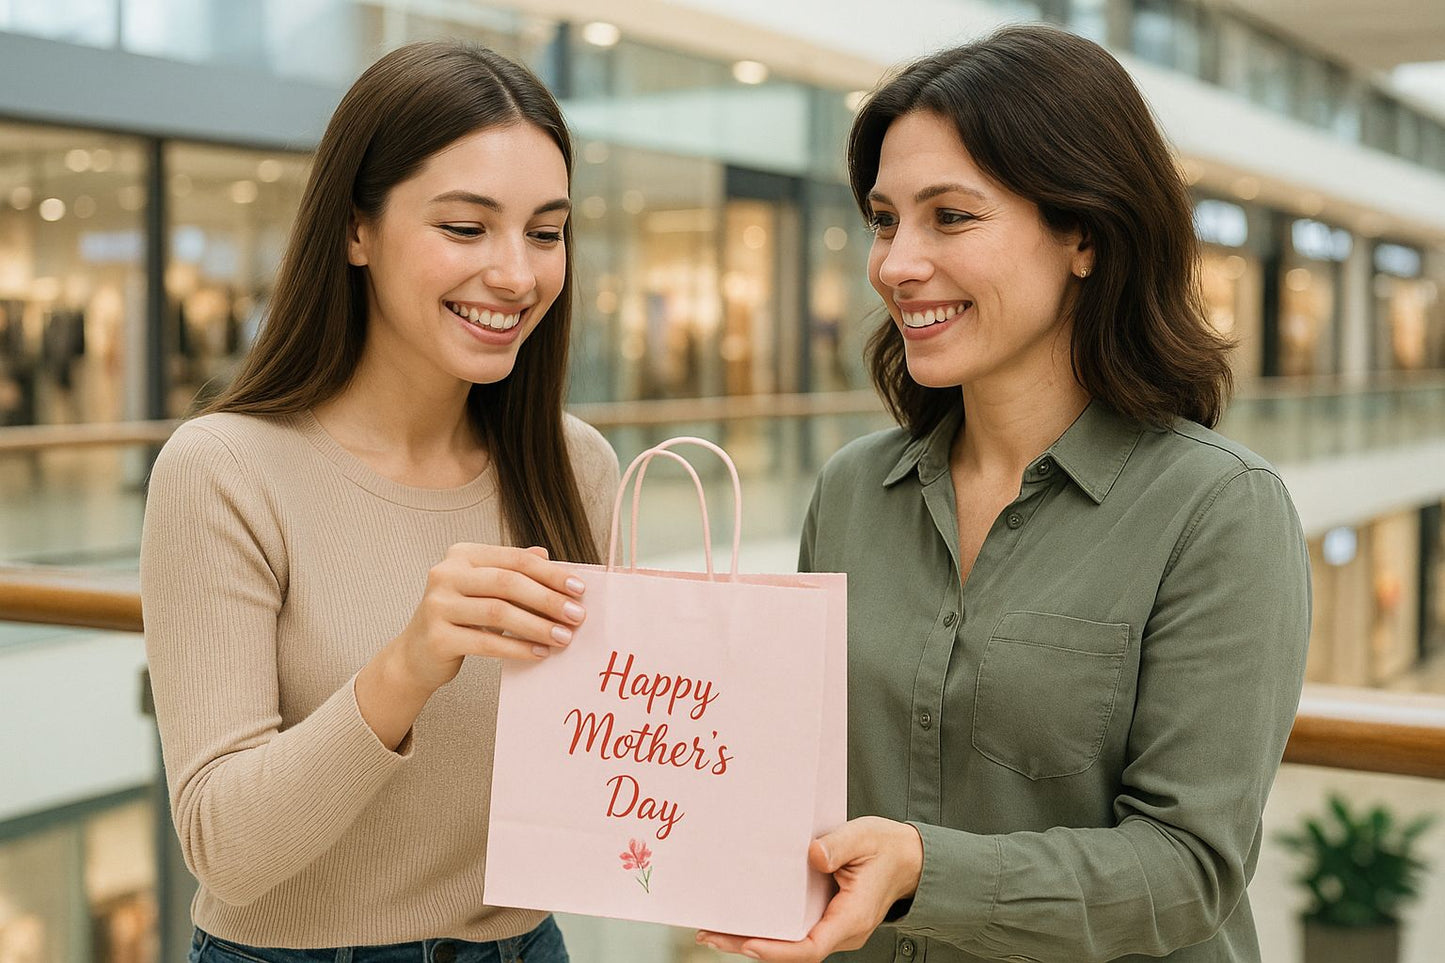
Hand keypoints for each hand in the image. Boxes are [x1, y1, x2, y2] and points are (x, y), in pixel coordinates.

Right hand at [390, 543, 587, 695]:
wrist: (416, 654)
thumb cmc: (458, 617)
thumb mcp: (483, 588)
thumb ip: (511, 570)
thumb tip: (547, 555)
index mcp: (461, 555)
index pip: (514, 559)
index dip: (550, 573)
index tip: (579, 589)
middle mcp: (446, 574)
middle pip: (508, 583)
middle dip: (548, 600)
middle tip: (577, 616)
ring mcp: (438, 605)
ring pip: (498, 613)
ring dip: (537, 626)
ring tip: (563, 637)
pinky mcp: (437, 637)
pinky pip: (486, 642)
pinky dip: (517, 648)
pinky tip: (539, 653)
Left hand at [697, 817, 923, 960]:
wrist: (908, 857)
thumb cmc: (887, 847)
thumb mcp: (864, 837)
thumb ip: (839, 846)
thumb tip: (813, 856)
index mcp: (852, 917)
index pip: (812, 947)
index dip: (779, 950)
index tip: (750, 943)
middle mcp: (841, 930)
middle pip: (792, 950)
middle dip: (750, 946)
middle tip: (709, 936)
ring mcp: (832, 926)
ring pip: (790, 942)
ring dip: (753, 938)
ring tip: (713, 930)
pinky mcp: (825, 917)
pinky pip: (793, 929)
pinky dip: (767, 926)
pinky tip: (742, 916)